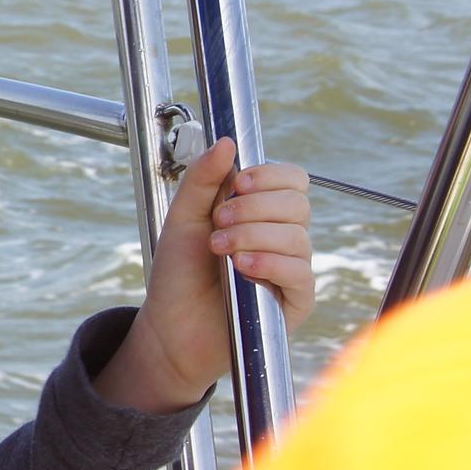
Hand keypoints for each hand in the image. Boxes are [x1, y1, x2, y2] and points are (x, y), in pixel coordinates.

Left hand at [97, 137, 314, 413]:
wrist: (170, 327)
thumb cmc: (179, 274)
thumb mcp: (184, 218)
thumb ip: (203, 179)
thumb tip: (227, 142)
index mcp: (263, 212)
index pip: (292, 180)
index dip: (269, 176)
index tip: (237, 184)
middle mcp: (283, 237)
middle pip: (297, 203)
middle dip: (254, 207)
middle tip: (218, 221)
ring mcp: (292, 269)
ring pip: (297, 236)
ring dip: (253, 235)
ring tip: (219, 249)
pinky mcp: (295, 301)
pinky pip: (300, 272)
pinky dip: (269, 263)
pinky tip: (242, 267)